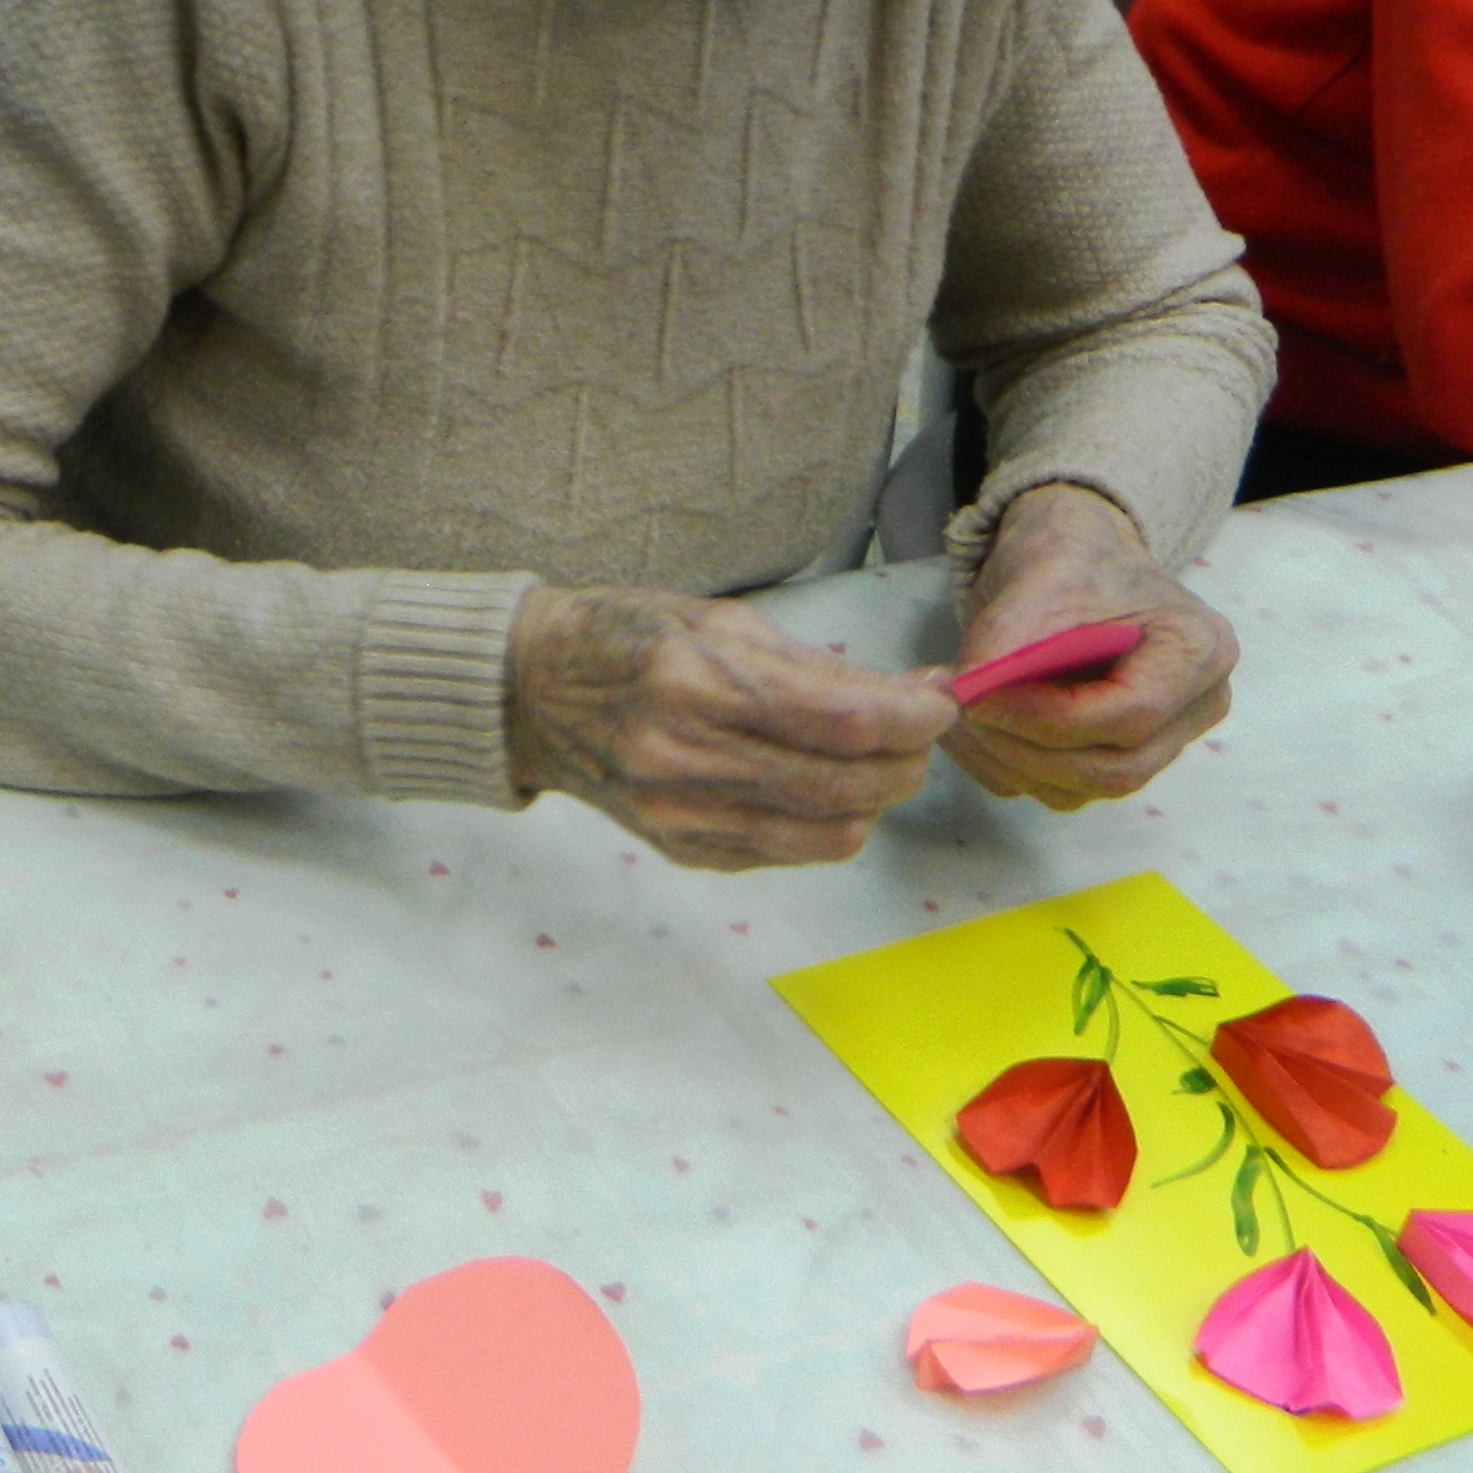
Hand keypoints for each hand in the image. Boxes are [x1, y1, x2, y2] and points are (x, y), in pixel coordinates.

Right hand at [505, 584, 958, 868]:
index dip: (913, 717)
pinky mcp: (680, 848)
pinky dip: (825, 824)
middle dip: (906, 760)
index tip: (941, 701)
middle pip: (847, 785)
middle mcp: (685, 758)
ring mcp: (680, 813)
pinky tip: (818, 787)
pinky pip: (788, 853)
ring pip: (829, 833)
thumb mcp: (719, 620)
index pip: (843, 721)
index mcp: (696, 682)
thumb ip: (817, 666)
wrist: (531, 693)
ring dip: (874, 800)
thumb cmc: (626, 638)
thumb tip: (916, 692)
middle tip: (916, 733)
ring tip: (873, 763)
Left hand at [943, 483, 1236, 810]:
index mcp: (1197, 650)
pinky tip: (973, 729)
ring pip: (1082, 789)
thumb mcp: (1036, 576)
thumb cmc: (1070, 555)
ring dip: (1008, 762)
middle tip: (962, 713)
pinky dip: (1007, 768)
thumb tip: (961, 700)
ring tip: (958, 715)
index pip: (1131, 715)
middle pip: (1114, 767)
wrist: (1073, 558)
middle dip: (1026, 749)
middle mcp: (1195, 706)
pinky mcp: (1116, 757)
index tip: (979, 701)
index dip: (1048, 719)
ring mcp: (1161, 740)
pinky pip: (1060, 790)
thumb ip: (1003, 639)